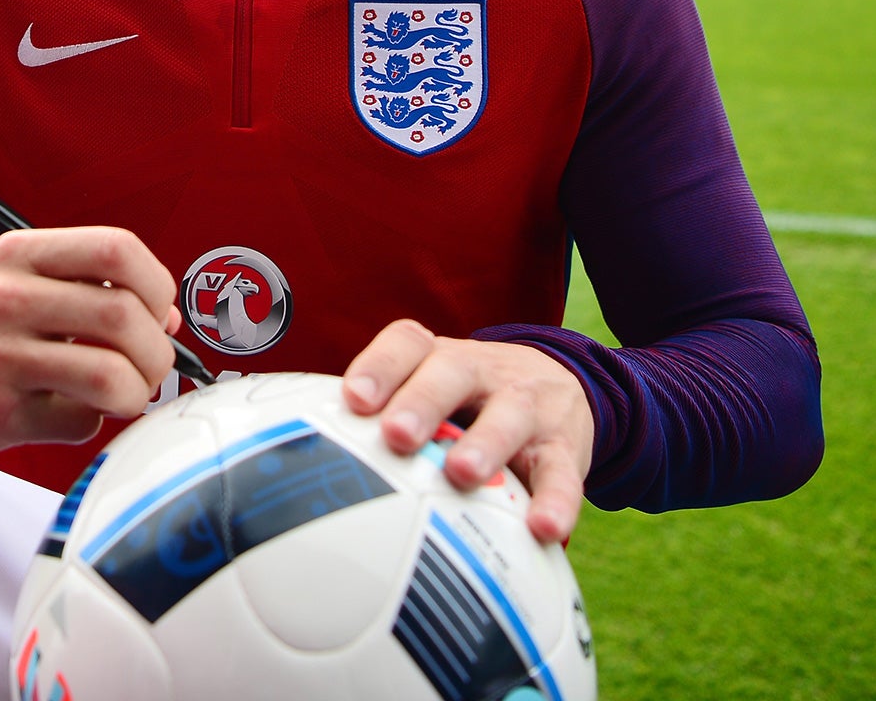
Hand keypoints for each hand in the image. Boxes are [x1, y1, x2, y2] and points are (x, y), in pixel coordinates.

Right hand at [0, 226, 181, 455]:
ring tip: (125, 391)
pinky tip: (72, 409)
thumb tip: (168, 319)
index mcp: (20, 253)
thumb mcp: (18, 276)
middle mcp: (7, 299)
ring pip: (109, 376)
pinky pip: (81, 422)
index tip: (157, 309)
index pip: (116, 249)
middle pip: (123, 316)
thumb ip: (90, 285)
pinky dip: (93, 420)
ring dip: (135, 391)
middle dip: (157, 350)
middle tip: (151, 363)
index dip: (156, 283)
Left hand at [341, 318, 593, 542]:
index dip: (378, 366)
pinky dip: (557, 501)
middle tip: (396, 435)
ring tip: (461, 474)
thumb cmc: (468, 400)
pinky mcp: (566, 445)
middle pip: (451, 373)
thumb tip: (308, 460)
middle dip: (422, 402)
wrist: (563, 383)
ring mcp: (527, 405)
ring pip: (508, 416)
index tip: (352, 399)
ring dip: (484, 444)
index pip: (405, 344)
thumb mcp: (432, 388)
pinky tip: (544, 530)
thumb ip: (384, 414)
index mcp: (439, 355)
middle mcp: (482, 371)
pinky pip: (564, 473)